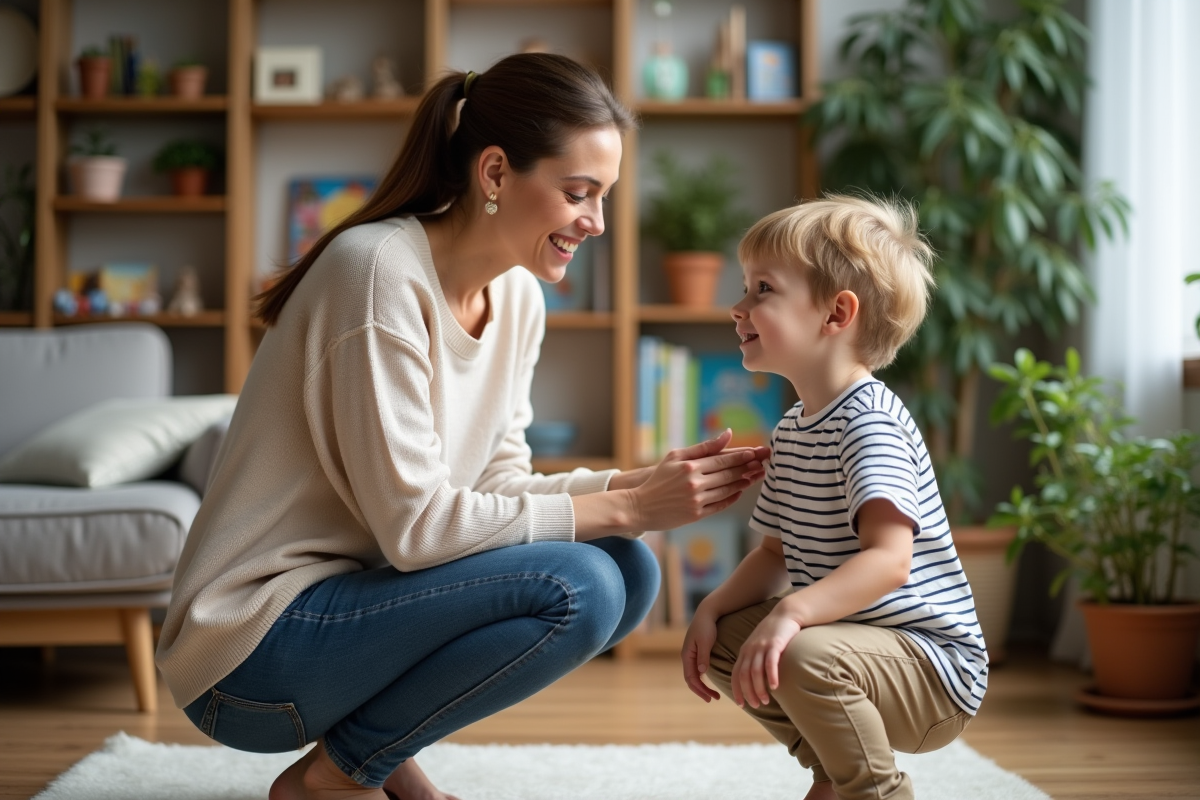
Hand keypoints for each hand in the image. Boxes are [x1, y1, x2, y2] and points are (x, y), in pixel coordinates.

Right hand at [630, 430, 765, 530]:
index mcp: (690, 467)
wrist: (640, 507)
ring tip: (757, 476)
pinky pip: (721, 504)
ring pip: (729, 490)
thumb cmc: (658, 479)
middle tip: (765, 462)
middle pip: (729, 474)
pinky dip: (733, 497)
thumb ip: (702, 447)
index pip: (723, 459)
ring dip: (745, 482)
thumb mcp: (675, 457)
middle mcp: (695, 483)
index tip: (757, 452)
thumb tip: (728, 434)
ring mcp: (697, 500)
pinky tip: (740, 491)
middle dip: (749, 467)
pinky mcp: (697, 515)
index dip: (742, 455)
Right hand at [681, 607, 721, 701]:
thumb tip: (702, 672)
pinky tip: (709, 683)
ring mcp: (690, 655)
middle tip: (714, 699)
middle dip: (701, 691)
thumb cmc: (706, 626)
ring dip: (702, 686)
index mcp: (687, 655)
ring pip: (694, 676)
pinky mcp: (696, 653)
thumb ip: (703, 657)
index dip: (700, 689)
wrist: (706, 613)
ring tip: (714, 695)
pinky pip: (697, 670)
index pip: (690, 678)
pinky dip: (702, 679)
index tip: (710, 698)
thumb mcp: (705, 641)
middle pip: (691, 679)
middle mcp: (686, 657)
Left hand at [730, 609, 800, 708]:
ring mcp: (762, 647)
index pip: (736, 674)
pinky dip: (771, 676)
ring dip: (759, 688)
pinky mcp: (775, 644)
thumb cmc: (774, 633)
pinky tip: (775, 687)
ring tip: (765, 701)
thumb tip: (755, 680)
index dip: (737, 690)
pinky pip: (770, 662)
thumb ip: (755, 660)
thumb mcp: (759, 646)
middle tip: (756, 705)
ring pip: (755, 672)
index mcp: (745, 651)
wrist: (785, 614)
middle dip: (748, 693)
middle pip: (744, 675)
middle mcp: (750, 650)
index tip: (741, 704)